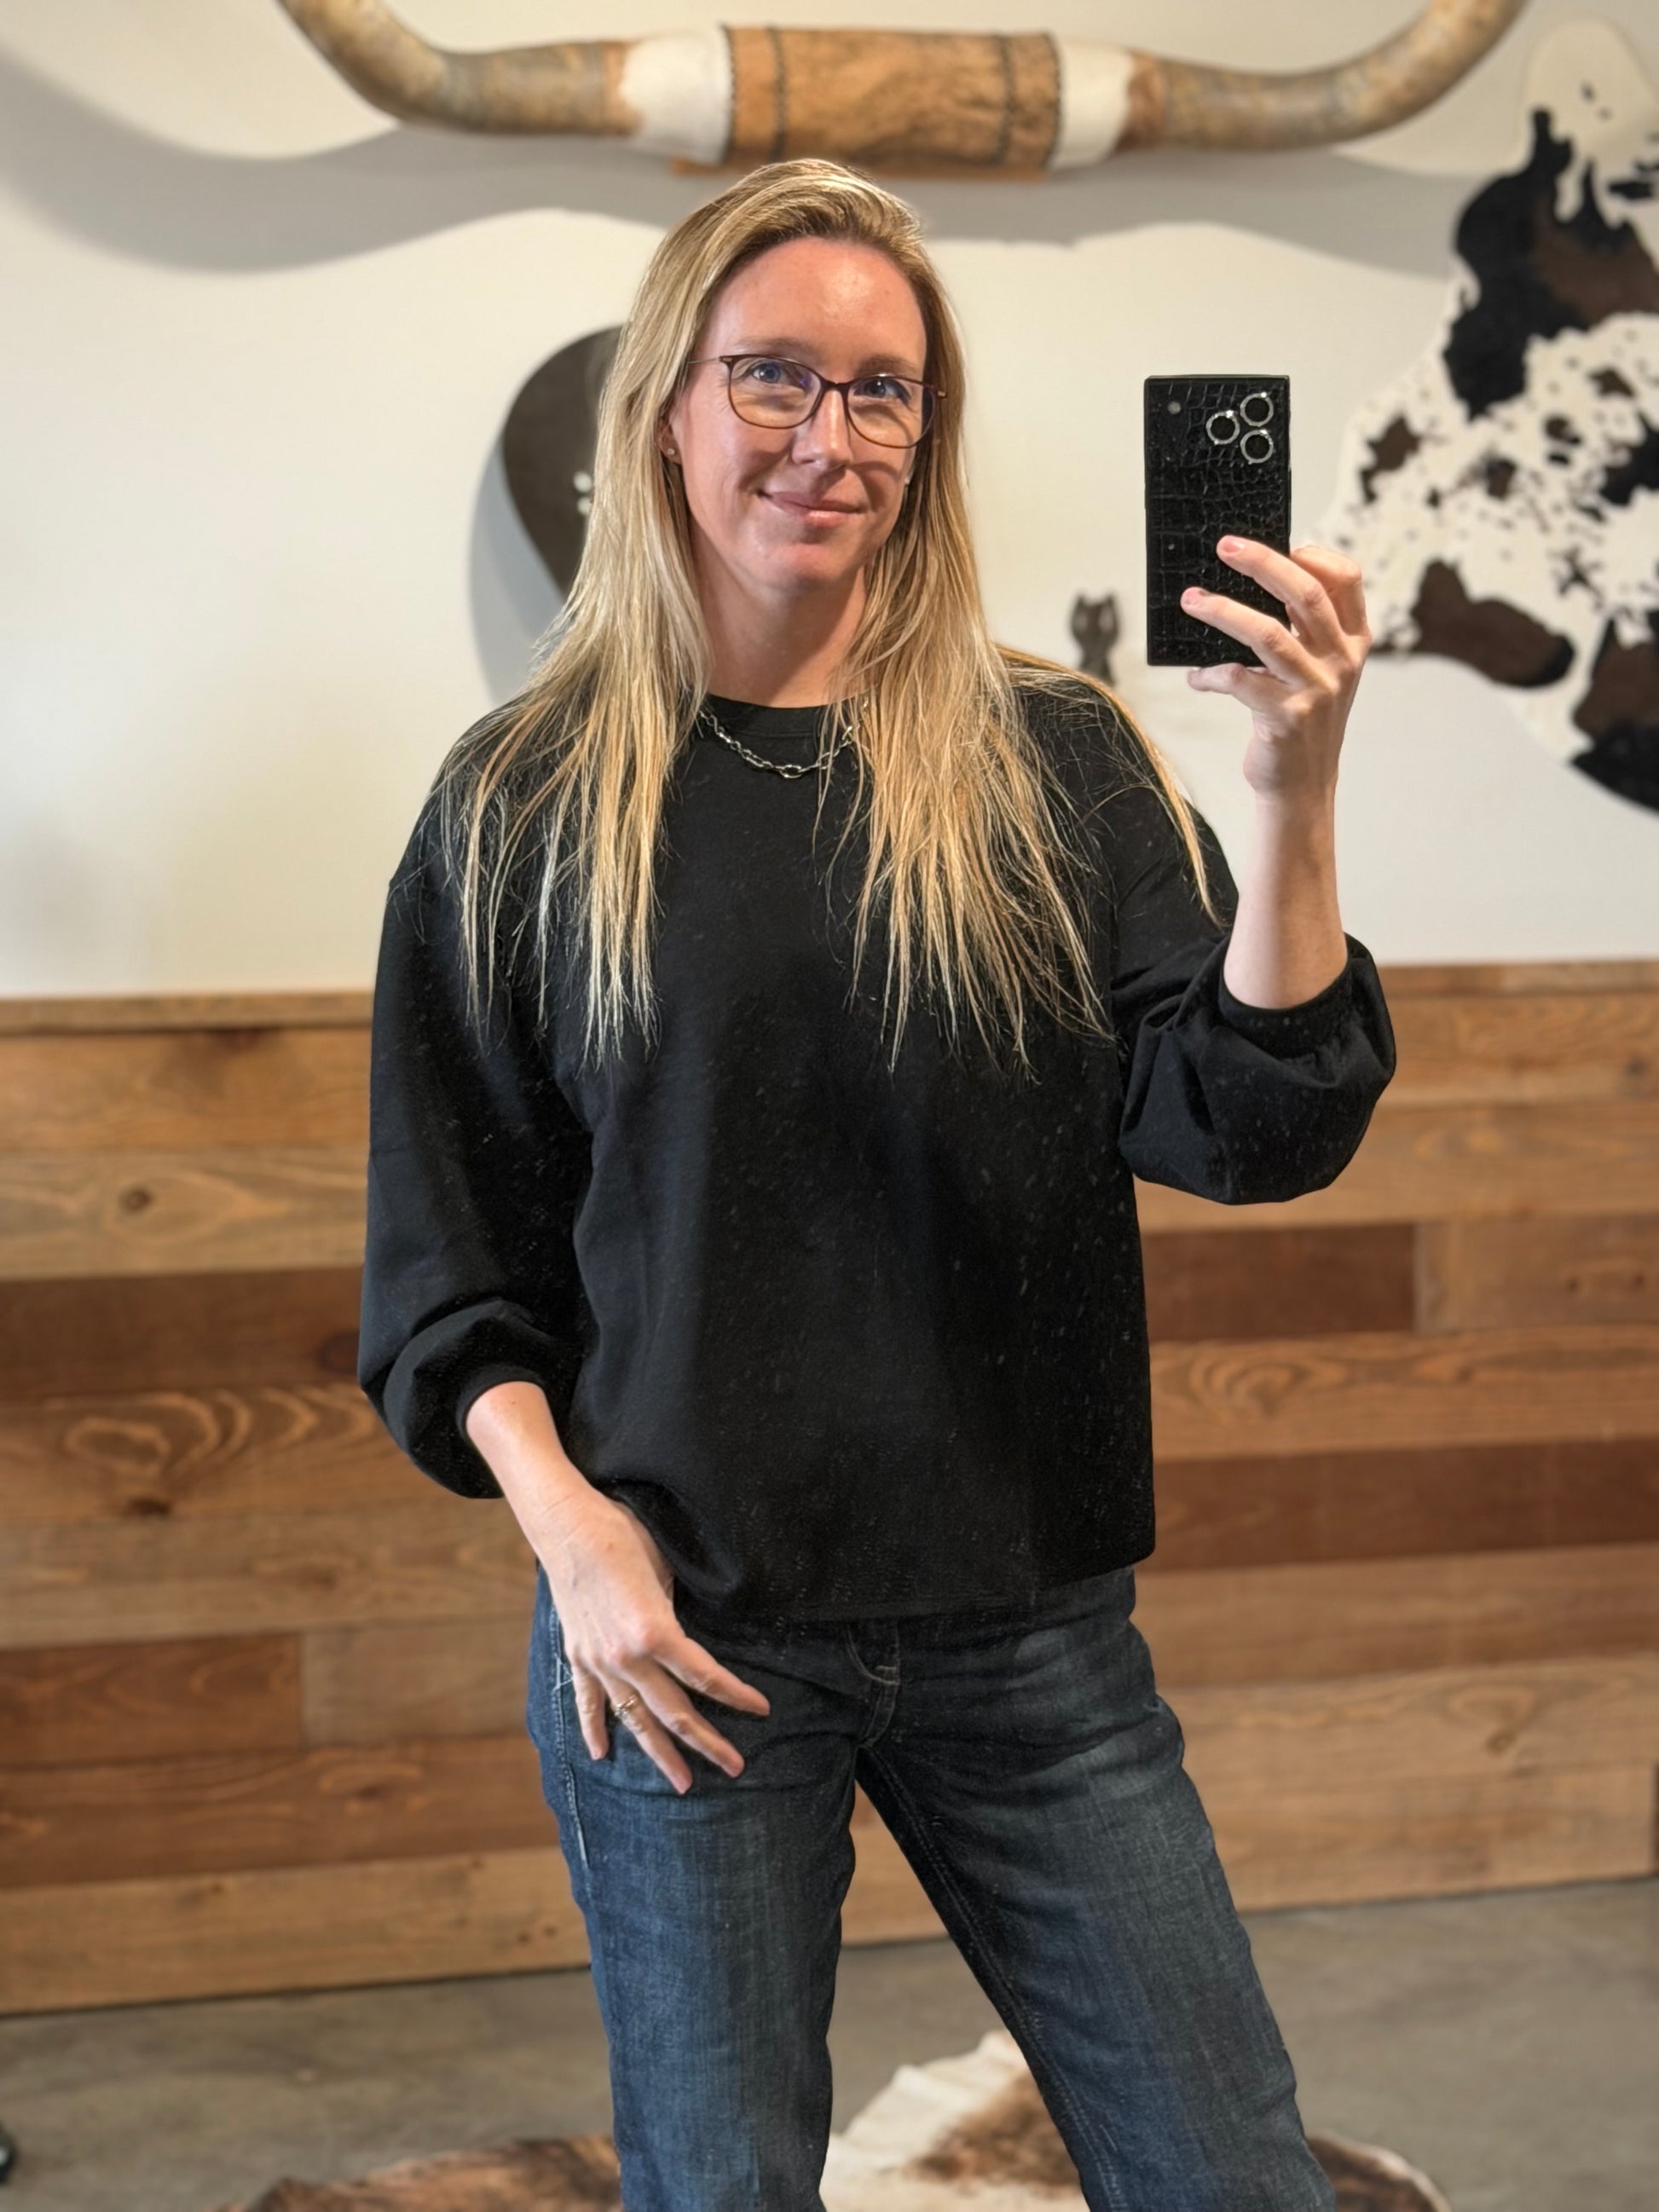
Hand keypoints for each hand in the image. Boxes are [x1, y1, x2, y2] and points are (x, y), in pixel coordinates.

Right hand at [541, 1487, 771, 1792]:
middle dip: (708, 1742)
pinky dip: (594, 1729)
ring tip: (684, 1782)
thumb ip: (680, 1613)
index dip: (737, 1696)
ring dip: (661, 1754)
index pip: (706, 1677)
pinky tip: (602, 1755)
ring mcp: (599, 1662)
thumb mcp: (668, 1570)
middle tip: (735, 1767)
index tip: (761, 1710)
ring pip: (635, 1719)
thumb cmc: (624, 1536)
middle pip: (674, 1712)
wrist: (567, 1526)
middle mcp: (627, 1657)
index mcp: (656, 1632)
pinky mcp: (578, 1656)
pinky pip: (589, 1702)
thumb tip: (697, 1634)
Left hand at [1181, 540, 1370, 807]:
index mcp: (1354, 641)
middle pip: (1304, 594)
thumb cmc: (1302, 719)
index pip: (1348, 581)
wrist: (1301, 784)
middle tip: (1225, 546)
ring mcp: (1316, 689)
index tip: (1284, 542)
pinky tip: (1196, 676)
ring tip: (1192, 600)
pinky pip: (1239, 680)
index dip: (1316, 555)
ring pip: (1267, 633)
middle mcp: (1341, 661)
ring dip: (1222, 611)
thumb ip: (1303, 630)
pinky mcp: (1285, 717)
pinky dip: (1210, 674)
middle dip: (1262, 563)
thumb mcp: (1318, 670)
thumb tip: (1251, 581)